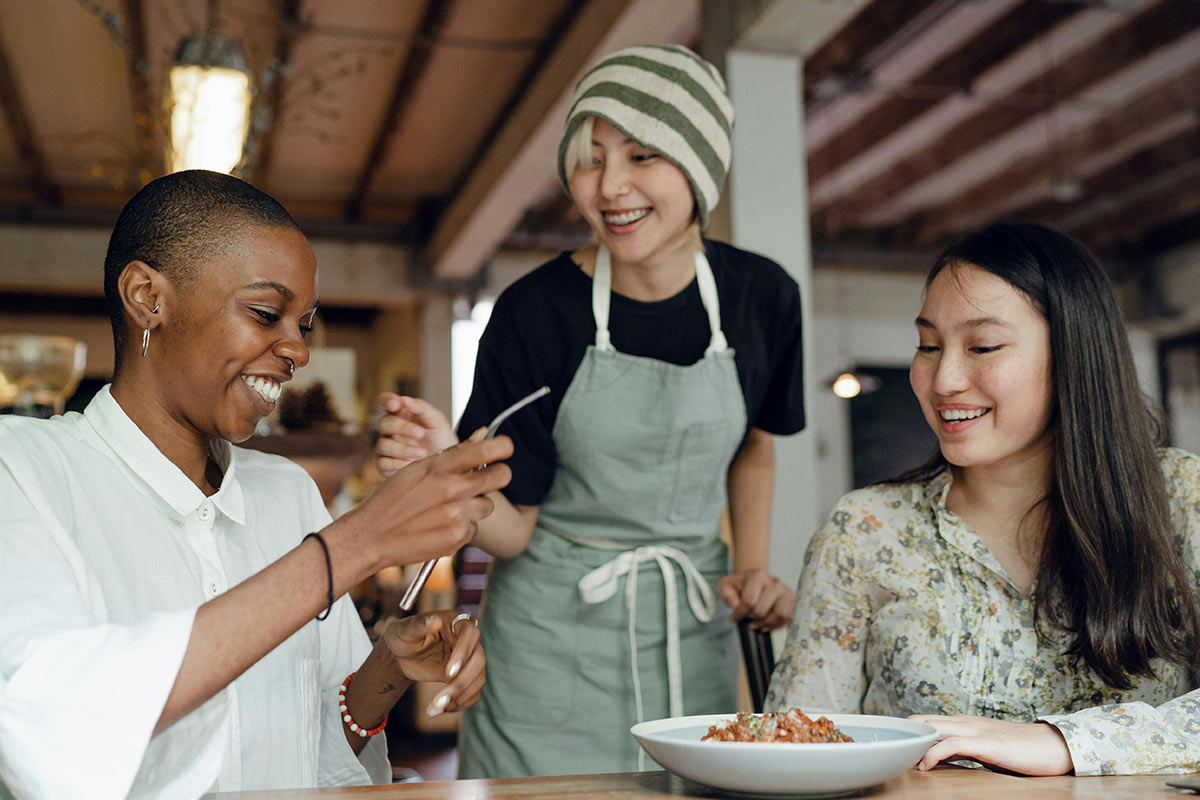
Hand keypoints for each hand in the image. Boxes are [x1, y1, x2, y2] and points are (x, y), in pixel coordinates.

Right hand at [338, 434, 512, 567]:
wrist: (370, 537)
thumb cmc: (392, 499)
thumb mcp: (417, 469)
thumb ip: (453, 454)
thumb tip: (483, 434)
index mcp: (438, 468)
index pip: (484, 451)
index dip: (503, 447)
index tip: (507, 447)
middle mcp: (450, 490)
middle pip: (500, 477)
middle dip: (500, 474)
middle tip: (493, 476)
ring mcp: (455, 516)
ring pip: (487, 505)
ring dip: (476, 505)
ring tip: (451, 507)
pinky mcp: (456, 539)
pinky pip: (473, 528)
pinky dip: (462, 527)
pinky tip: (441, 525)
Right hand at [376, 393, 458, 476]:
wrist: (446, 465)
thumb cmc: (441, 440)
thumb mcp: (437, 422)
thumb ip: (422, 408)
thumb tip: (405, 400)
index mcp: (401, 414)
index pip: (386, 401)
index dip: (386, 400)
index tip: (395, 404)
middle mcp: (391, 429)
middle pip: (384, 423)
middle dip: (402, 427)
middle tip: (421, 434)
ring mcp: (386, 447)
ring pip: (383, 444)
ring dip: (403, 449)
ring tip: (422, 453)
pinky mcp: (384, 465)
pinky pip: (383, 462)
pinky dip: (398, 464)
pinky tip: (411, 464)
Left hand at [381, 610, 485, 716]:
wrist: (401, 655)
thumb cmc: (402, 636)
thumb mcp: (404, 630)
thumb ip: (418, 625)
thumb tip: (434, 621)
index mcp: (455, 623)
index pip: (470, 634)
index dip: (463, 653)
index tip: (449, 673)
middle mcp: (467, 641)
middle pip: (479, 660)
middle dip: (462, 682)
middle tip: (441, 699)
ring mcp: (469, 660)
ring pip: (478, 679)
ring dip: (460, 697)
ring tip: (436, 708)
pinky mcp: (465, 677)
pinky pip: (473, 693)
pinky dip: (460, 704)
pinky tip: (441, 709)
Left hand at [716, 569, 793, 629]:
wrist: (754, 582)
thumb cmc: (739, 586)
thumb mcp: (726, 586)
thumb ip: (726, 593)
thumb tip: (734, 604)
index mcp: (758, 576)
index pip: (749, 601)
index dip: (739, 613)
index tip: (734, 617)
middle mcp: (775, 582)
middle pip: (762, 610)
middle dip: (751, 617)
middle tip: (746, 617)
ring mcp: (785, 591)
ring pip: (779, 614)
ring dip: (765, 623)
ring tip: (756, 623)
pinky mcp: (792, 600)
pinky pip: (787, 618)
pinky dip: (776, 625)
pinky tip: (765, 624)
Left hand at [909, 714, 1073, 774]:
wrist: (1052, 746)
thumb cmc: (1021, 750)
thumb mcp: (985, 748)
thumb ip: (964, 749)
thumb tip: (942, 757)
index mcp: (966, 722)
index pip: (929, 721)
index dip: (910, 732)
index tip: (896, 745)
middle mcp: (966, 722)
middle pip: (925, 721)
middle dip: (905, 734)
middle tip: (891, 749)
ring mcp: (975, 730)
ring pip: (934, 728)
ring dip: (915, 742)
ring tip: (900, 756)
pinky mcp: (985, 743)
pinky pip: (952, 744)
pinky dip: (934, 753)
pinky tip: (925, 765)